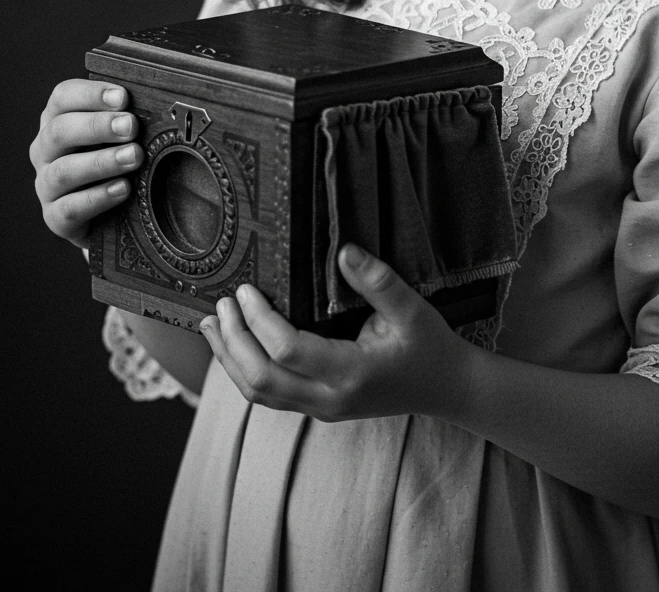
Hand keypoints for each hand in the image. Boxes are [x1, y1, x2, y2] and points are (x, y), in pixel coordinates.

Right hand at [30, 79, 143, 247]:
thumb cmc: (115, 163)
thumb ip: (126, 117)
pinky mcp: (55, 218)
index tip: (123, 97)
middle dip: (98, 126)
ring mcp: (46, 186)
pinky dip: (97, 197)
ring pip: (63, 171)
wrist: (108, 217)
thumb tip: (155, 99)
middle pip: (59, 131)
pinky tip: (122, 189)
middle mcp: (45, 151)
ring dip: (101, 161)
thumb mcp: (119, 137)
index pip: (62, 97)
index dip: (91, 94)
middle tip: (131, 126)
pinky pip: (69, 208)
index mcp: (57, 121)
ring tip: (134, 157)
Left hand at [200, 245, 472, 422]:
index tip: (246, 289)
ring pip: (259, 394)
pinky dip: (245, 371)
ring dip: (230, 360)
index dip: (260, 320)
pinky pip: (270, 396)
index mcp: (351, 374)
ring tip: (211, 325)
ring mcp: (322, 409)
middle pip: (261, 380)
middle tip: (221, 304)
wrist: (447, 389)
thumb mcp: (412, 309)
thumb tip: (343, 251)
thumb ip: (379, 282)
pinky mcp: (318, 407)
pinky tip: (235, 346)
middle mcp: (329, 399)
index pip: (288, 351)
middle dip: (233, 341)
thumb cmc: (430, 346)